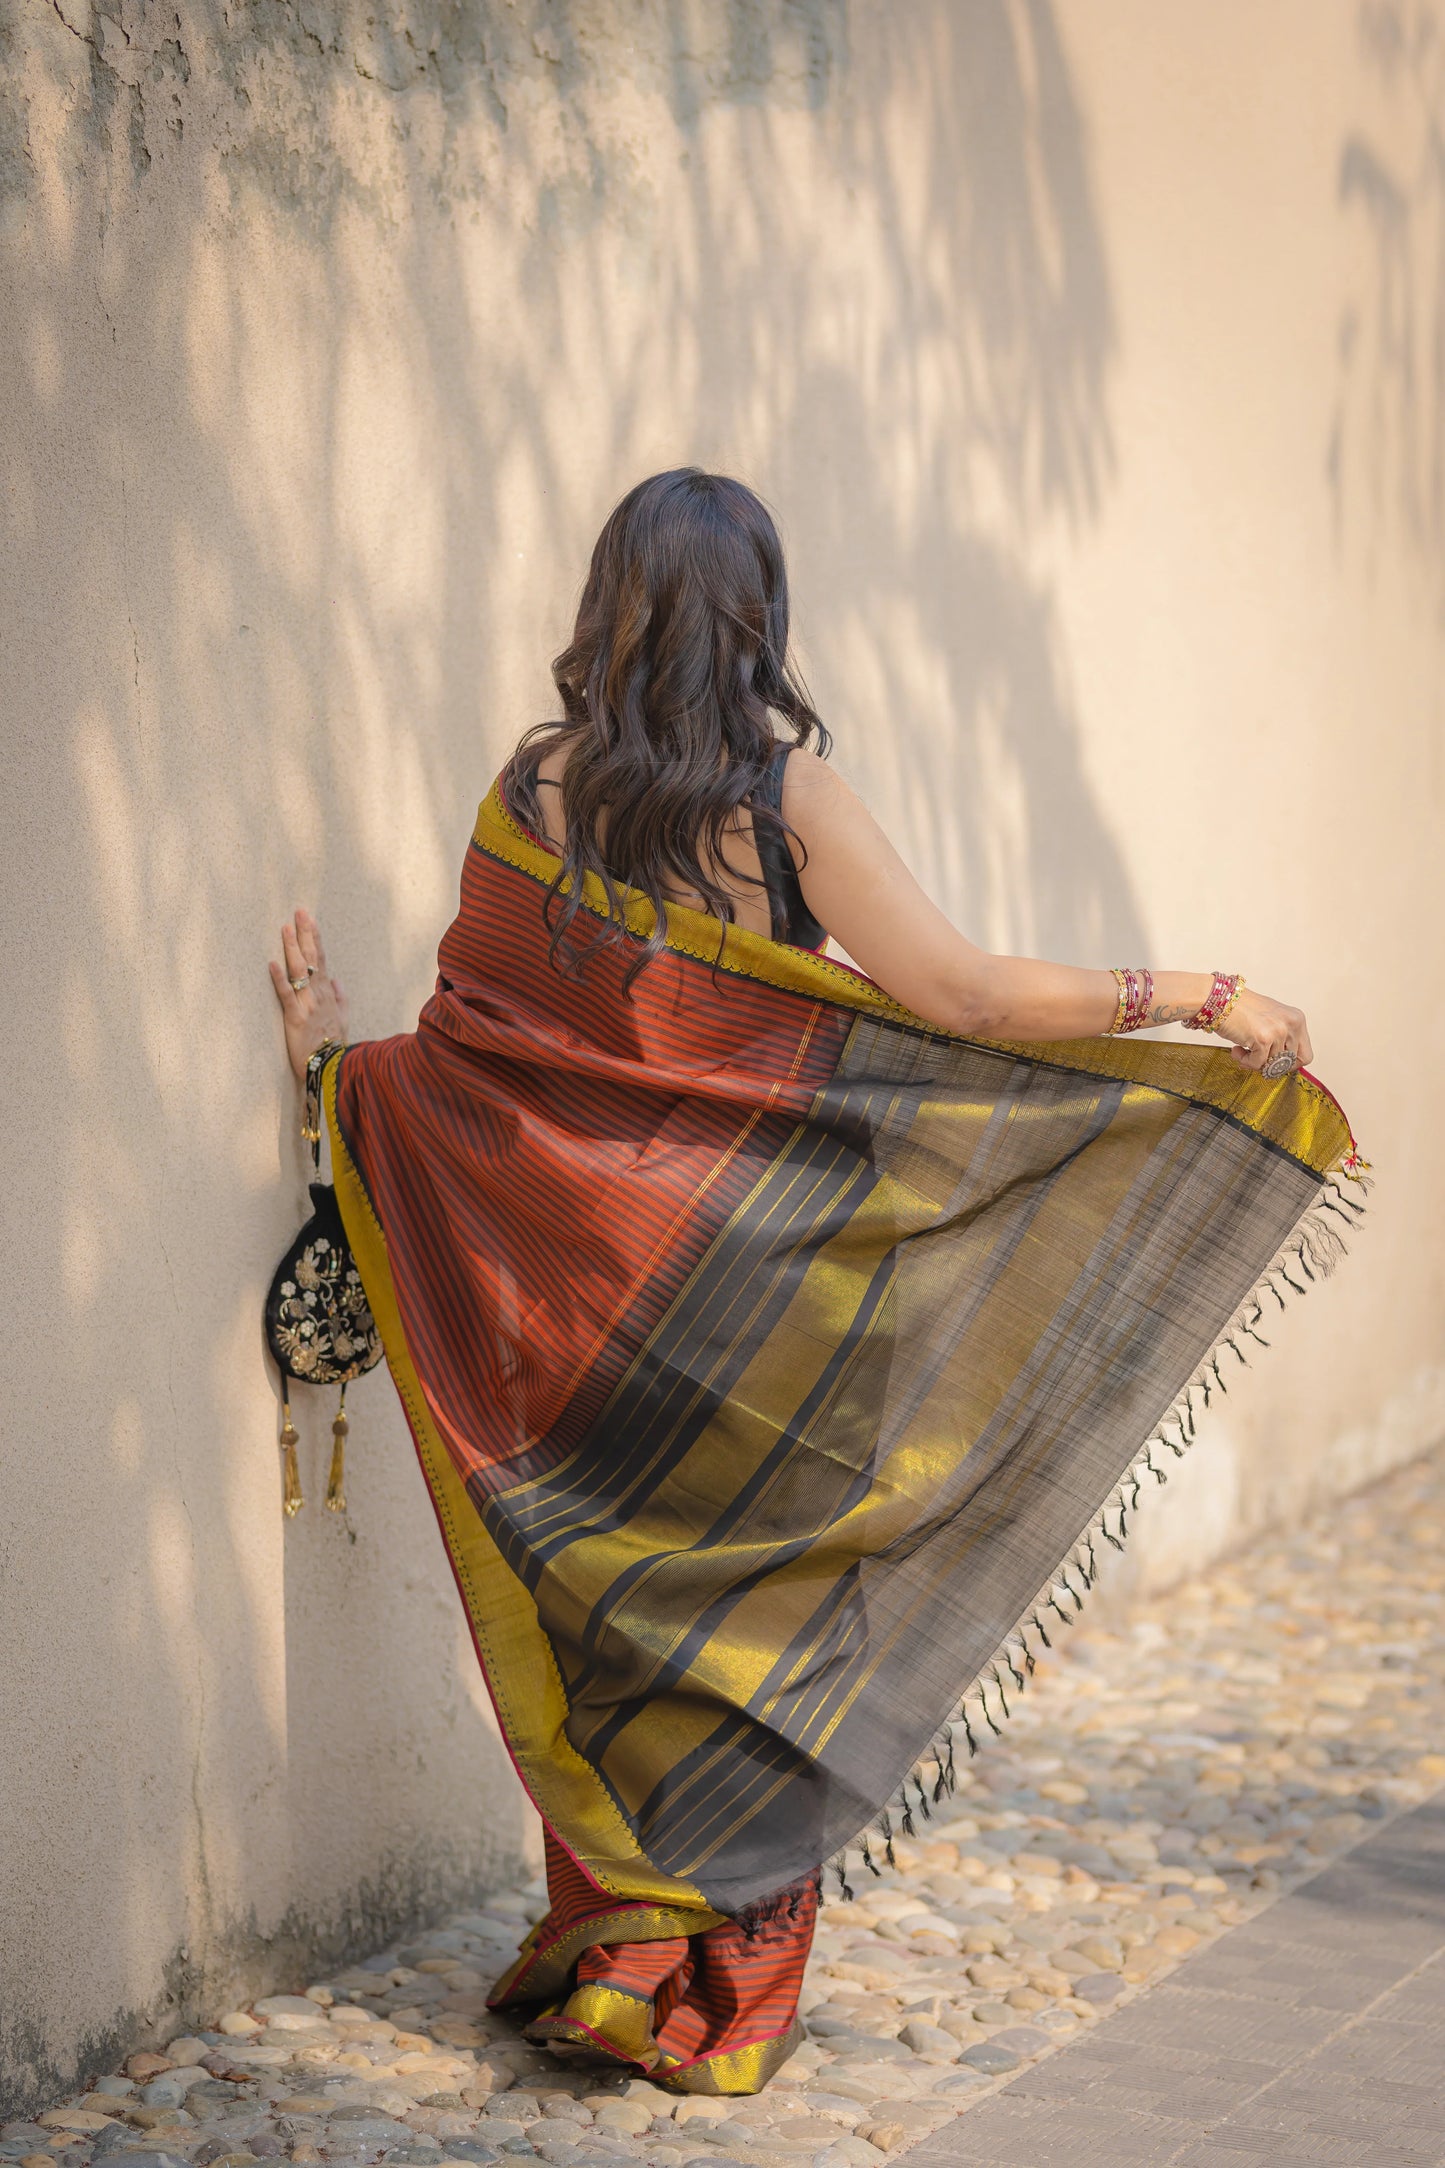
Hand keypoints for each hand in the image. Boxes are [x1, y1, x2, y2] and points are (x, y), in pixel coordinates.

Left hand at [269, 908, 348, 1080]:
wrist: (333, 1069)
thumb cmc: (336, 1046)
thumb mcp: (343, 1020)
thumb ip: (341, 999)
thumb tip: (338, 980)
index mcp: (328, 994)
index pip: (322, 960)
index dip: (315, 939)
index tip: (309, 919)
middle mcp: (319, 995)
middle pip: (313, 959)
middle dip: (305, 934)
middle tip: (299, 911)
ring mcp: (308, 1005)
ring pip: (300, 971)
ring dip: (292, 949)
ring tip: (285, 928)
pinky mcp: (296, 1018)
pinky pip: (286, 995)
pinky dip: (279, 979)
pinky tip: (272, 963)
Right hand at [1212, 986, 1311, 1074]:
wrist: (1220, 999)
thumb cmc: (1241, 1008)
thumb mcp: (1271, 1019)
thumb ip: (1281, 1038)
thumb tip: (1281, 1064)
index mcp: (1297, 1019)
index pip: (1306, 1055)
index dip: (1290, 1064)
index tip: (1276, 1064)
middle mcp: (1292, 1024)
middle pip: (1290, 1063)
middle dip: (1271, 1066)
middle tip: (1256, 1059)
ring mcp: (1279, 1031)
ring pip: (1271, 1065)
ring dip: (1254, 1061)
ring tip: (1241, 1049)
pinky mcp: (1263, 1039)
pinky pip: (1257, 1063)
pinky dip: (1244, 1061)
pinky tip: (1236, 1049)